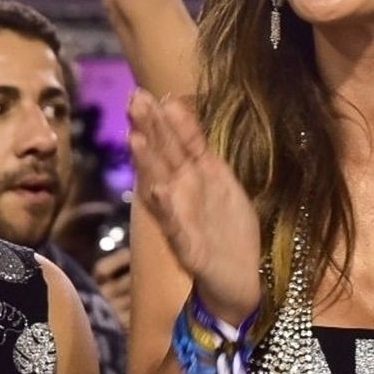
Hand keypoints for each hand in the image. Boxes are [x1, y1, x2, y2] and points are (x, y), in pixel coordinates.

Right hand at [129, 90, 261, 324]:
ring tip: (135, 138)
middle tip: (134, 99)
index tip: (150, 92)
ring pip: (160, 185)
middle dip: (150, 128)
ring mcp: (181, 218)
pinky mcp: (186, 246)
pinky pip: (174, 224)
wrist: (240, 282)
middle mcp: (182, 194)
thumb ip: (201, 151)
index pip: (178, 142)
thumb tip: (183, 112)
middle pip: (164, 156)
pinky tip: (157, 190)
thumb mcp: (222, 182)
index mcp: (194, 178)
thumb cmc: (228, 232)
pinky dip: (165, 208)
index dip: (167, 119)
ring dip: (148, 163)